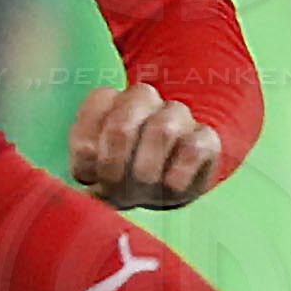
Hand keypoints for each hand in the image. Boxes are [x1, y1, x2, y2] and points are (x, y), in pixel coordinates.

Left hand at [71, 81, 224, 209]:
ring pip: (162, 129)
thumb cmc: (122, 176)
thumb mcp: (94, 173)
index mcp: (112, 100)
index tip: (88, 176)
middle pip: (125, 119)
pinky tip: (170, 186)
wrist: (166, 188)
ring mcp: (177, 116)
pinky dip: (179, 171)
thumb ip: (84, 164)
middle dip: (115, 161)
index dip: (88, 144)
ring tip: (143, 191)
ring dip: (147, 167)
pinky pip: (195, 147)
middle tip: (113, 187)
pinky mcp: (206, 139)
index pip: (99, 102)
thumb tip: (87, 157)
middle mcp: (144, 99)